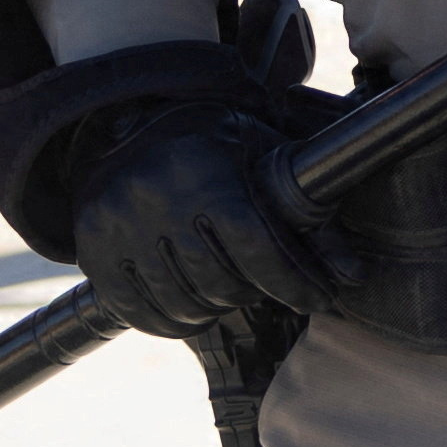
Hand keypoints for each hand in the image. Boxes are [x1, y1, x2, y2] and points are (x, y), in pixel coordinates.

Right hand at [71, 108, 347, 338]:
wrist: (132, 122)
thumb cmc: (217, 146)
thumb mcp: (268, 161)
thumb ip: (312, 219)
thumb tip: (353, 276)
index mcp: (205, 170)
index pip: (259, 247)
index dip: (296, 281)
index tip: (322, 298)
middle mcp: (155, 197)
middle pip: (222, 282)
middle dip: (255, 292)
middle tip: (265, 286)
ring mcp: (117, 227)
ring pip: (182, 305)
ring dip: (216, 310)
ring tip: (230, 294)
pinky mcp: (92, 252)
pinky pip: (139, 314)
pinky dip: (173, 324)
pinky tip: (193, 309)